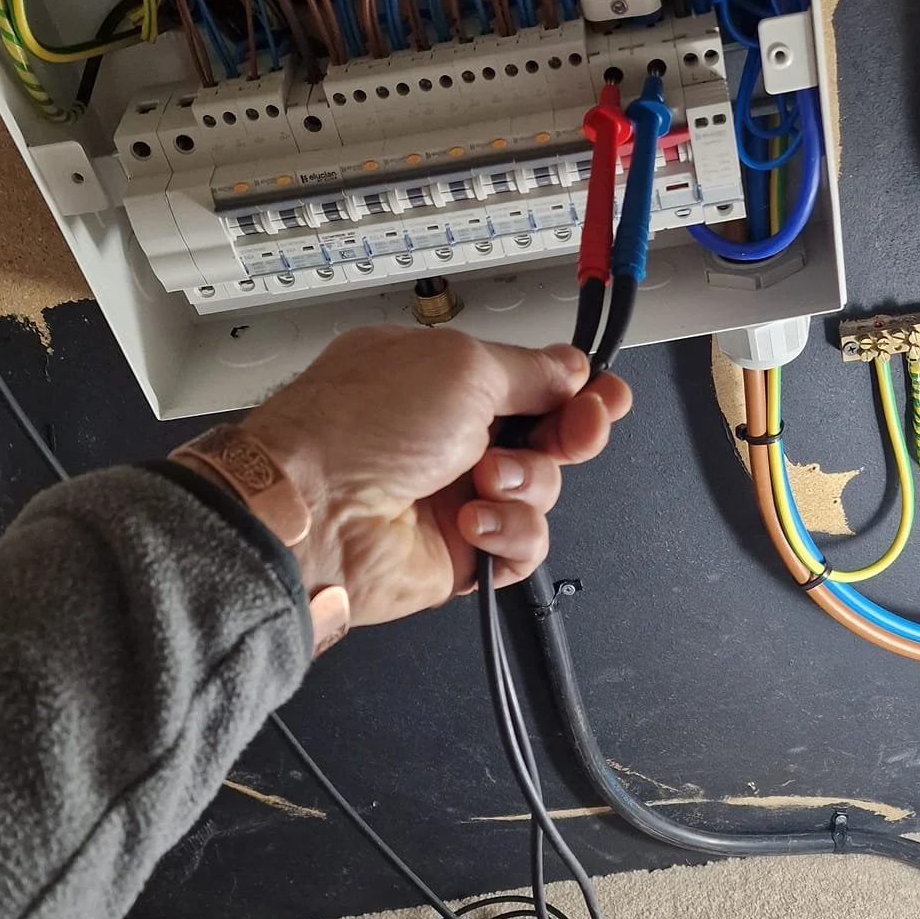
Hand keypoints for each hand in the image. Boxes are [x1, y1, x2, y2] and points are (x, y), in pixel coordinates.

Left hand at [235, 325, 630, 625]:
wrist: (314, 513)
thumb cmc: (360, 428)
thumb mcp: (462, 366)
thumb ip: (530, 370)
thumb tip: (571, 369)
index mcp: (444, 379)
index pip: (530, 381)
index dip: (575, 388)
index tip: (605, 393)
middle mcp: (451, 435)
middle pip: (549, 435)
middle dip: (573, 433)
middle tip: (577, 432)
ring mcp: (456, 493)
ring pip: (543, 490)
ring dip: (527, 484)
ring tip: (484, 481)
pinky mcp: (462, 551)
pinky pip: (523, 544)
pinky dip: (509, 532)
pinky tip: (474, 524)